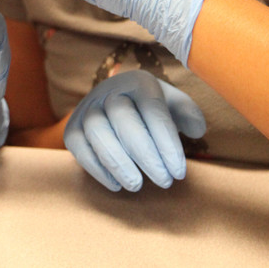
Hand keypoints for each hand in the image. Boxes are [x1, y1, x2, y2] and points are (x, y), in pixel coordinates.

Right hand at [64, 70, 205, 191]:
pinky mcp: (72, 127)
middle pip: (124, 120)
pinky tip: (116, 184)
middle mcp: (109, 90)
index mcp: (138, 82)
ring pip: (98, 132)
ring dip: (118, 163)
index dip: (167, 143)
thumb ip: (188, 114)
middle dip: (146, 155)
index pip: (153, 110)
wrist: (116, 101)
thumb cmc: (150, 108)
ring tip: (137, 186)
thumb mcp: (173, 104)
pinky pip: (78, 146)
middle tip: (164, 182)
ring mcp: (87, 108)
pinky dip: (96, 168)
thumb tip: (196, 130)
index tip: (179, 173)